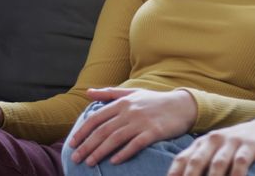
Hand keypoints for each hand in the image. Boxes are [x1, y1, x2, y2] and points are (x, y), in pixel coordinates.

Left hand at [68, 88, 197, 165]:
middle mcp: (129, 111)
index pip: (96, 118)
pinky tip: (114, 162)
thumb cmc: (154, 100)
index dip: (82, 131)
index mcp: (122, 102)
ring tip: (89, 163)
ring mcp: (141, 122)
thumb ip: (109, 93)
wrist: (182, 105)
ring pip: (115, 139)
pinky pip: (135, 144)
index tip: (72, 143)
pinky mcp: (154, 132)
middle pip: (103, 131)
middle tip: (76, 158)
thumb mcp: (132, 93)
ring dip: (100, 152)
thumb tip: (88, 92)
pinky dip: (123, 153)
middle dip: (87, 146)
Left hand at [168, 119, 254, 175]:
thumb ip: (200, 162)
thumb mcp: (216, 150)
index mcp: (201, 143)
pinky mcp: (249, 145)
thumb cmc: (235, 145)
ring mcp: (231, 142)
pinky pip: (240, 162)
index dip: (173, 174)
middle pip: (196, 162)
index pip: (182, 159)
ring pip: (217, 163)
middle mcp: (213, 140)